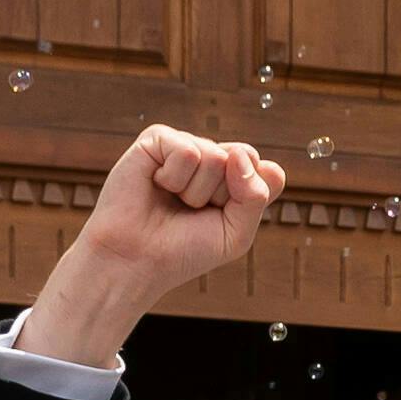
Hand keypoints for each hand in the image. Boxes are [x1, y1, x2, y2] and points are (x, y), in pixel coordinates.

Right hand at [19, 129, 285, 365]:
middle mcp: (211, 158)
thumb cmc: (184, 251)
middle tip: (193, 212)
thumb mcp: (235, 234)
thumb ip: (256, 196)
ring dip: (195, 191)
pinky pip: (187, 151)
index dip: (248, 198)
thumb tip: (240, 153)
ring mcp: (185, 146)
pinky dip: (174, 177)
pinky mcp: (157, 139)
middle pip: (244, 158)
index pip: (264, 170)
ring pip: (215, 156)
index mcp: (232, 179)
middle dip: (222, 196)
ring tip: (173, 201)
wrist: (136, 260)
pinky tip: (156, 185)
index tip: (222, 219)